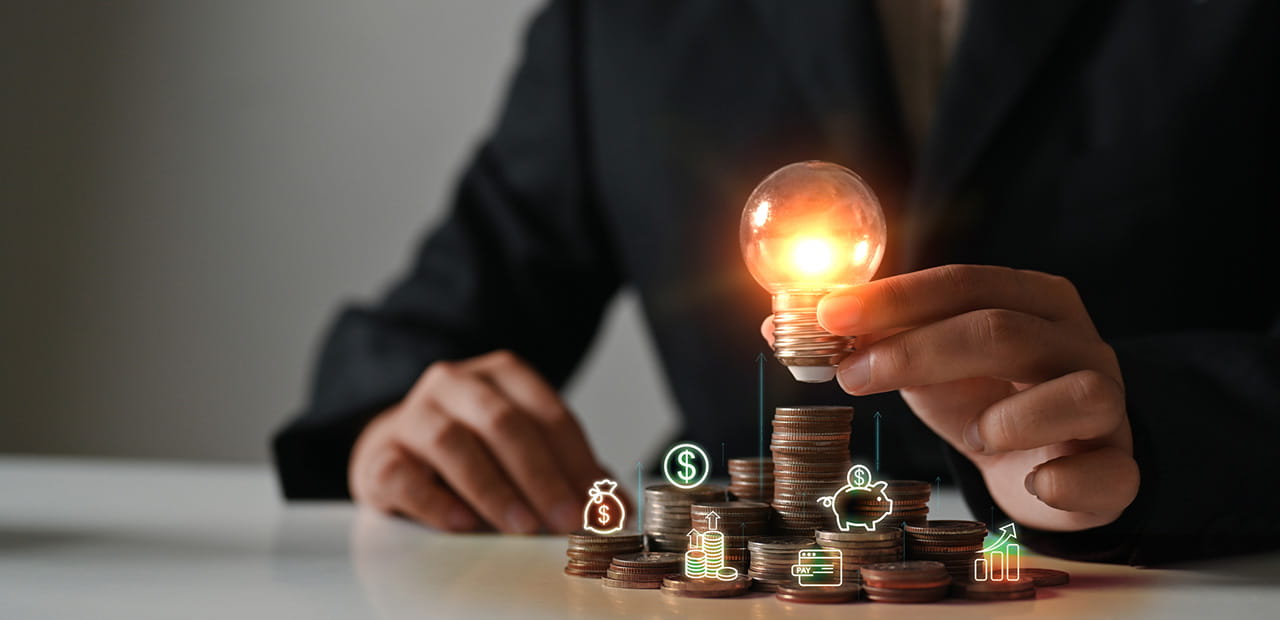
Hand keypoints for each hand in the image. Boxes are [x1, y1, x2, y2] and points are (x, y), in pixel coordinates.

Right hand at [349, 350, 614, 533]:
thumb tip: (617, 507)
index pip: (549, 414)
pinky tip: (463, 524)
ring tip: (522, 526)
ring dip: (494, 489)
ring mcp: (412, 416)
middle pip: (504, 423)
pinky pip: (404, 476)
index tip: (601, 505)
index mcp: (502, 375)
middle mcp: (455, 384)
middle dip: (543, 476)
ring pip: (452, 443)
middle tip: (568, 520)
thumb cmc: (475, 452)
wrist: (397, 451)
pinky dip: (436, 501)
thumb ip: (570, 474)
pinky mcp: (378, 456)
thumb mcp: (525, 451)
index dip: (579, 462)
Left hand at [763, 265, 1137, 531]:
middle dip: (917, 350)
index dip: (894, 298)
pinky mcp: (1120, 465)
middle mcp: (1077, 342)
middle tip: (851, 375)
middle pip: (1003, 330)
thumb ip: (870, 341)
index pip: (964, 284)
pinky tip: (1035, 482)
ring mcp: (1108, 403)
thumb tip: (775, 328)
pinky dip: (1071, 478)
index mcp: (1031, 301)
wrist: (1053, 463)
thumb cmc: (986, 400)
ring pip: (1080, 391)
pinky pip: (1112, 470)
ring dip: (1012, 415)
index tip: (827, 313)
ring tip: (974, 435)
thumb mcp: (927, 365)